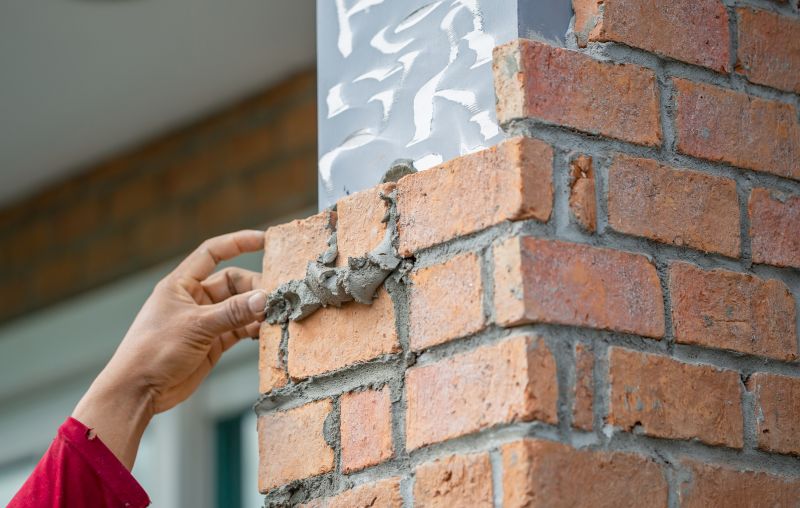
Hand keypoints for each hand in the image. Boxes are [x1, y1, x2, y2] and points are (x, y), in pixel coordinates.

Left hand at [73, 230, 265, 468]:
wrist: (138, 391)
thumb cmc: (154, 351)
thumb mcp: (196, 326)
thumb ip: (233, 312)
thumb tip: (264, 298)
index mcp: (181, 284)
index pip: (212, 253)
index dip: (238, 243)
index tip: (265, 240)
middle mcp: (194, 299)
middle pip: (233, 283)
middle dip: (255, 288)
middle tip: (275, 298)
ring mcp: (204, 322)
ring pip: (239, 307)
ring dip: (257, 311)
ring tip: (275, 316)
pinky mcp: (212, 343)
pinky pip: (239, 329)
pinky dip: (253, 330)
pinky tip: (265, 333)